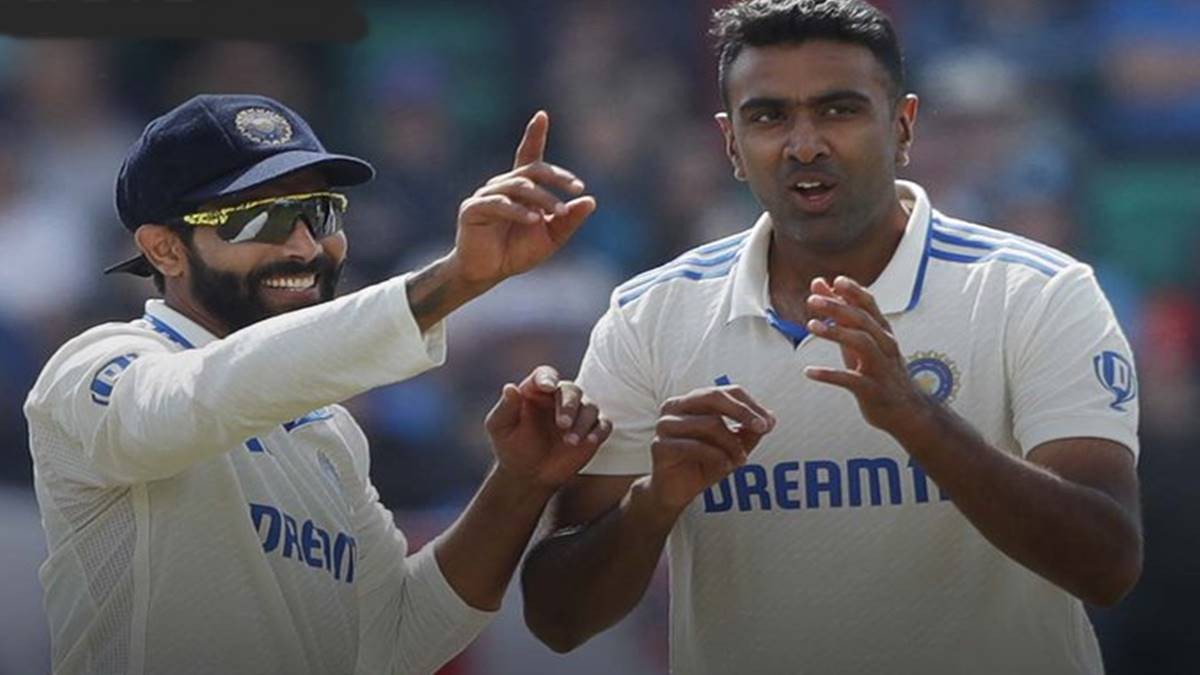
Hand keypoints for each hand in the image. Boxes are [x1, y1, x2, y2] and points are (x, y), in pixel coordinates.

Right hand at [450, 111, 596, 286]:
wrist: (487, 273)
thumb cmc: (517, 252)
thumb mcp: (551, 237)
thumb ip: (569, 220)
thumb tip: (591, 201)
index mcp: (520, 188)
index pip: (528, 156)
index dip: (534, 135)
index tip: (542, 115)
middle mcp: (502, 185)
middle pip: (532, 171)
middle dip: (557, 177)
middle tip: (577, 189)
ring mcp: (486, 195)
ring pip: (519, 186)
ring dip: (543, 198)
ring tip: (559, 212)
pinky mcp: (472, 209)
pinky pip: (498, 204)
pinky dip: (517, 210)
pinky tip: (533, 219)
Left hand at [485, 365, 611, 491]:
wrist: (528, 474)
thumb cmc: (511, 446)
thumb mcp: (500, 427)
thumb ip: (505, 407)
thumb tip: (510, 388)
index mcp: (536, 391)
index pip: (545, 375)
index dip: (548, 378)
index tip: (548, 387)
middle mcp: (559, 398)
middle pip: (572, 390)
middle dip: (568, 405)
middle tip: (562, 424)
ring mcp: (578, 414)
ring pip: (590, 407)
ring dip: (583, 423)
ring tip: (570, 442)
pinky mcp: (592, 431)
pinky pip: (603, 424)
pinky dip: (599, 431)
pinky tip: (590, 442)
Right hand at [645, 385, 774, 513]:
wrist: (676, 492)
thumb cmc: (703, 463)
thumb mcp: (733, 446)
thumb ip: (749, 432)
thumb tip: (770, 418)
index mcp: (692, 400)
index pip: (726, 391)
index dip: (749, 404)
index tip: (768, 422)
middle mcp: (675, 406)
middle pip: (714, 396)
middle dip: (742, 412)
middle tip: (762, 428)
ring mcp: (665, 425)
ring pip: (709, 423)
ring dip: (731, 444)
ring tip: (740, 460)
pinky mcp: (660, 446)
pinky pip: (695, 446)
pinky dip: (716, 456)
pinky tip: (725, 466)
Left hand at [803, 276, 932, 433]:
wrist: (907, 411)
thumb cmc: (879, 371)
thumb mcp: (861, 341)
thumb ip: (841, 315)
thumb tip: (821, 285)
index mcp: (882, 333)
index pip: (870, 306)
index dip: (854, 292)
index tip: (836, 280)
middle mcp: (885, 347)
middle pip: (863, 321)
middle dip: (838, 308)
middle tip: (812, 300)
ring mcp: (881, 368)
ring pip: (862, 344)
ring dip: (836, 333)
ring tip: (811, 326)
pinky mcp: (873, 391)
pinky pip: (851, 380)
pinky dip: (830, 375)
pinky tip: (809, 372)